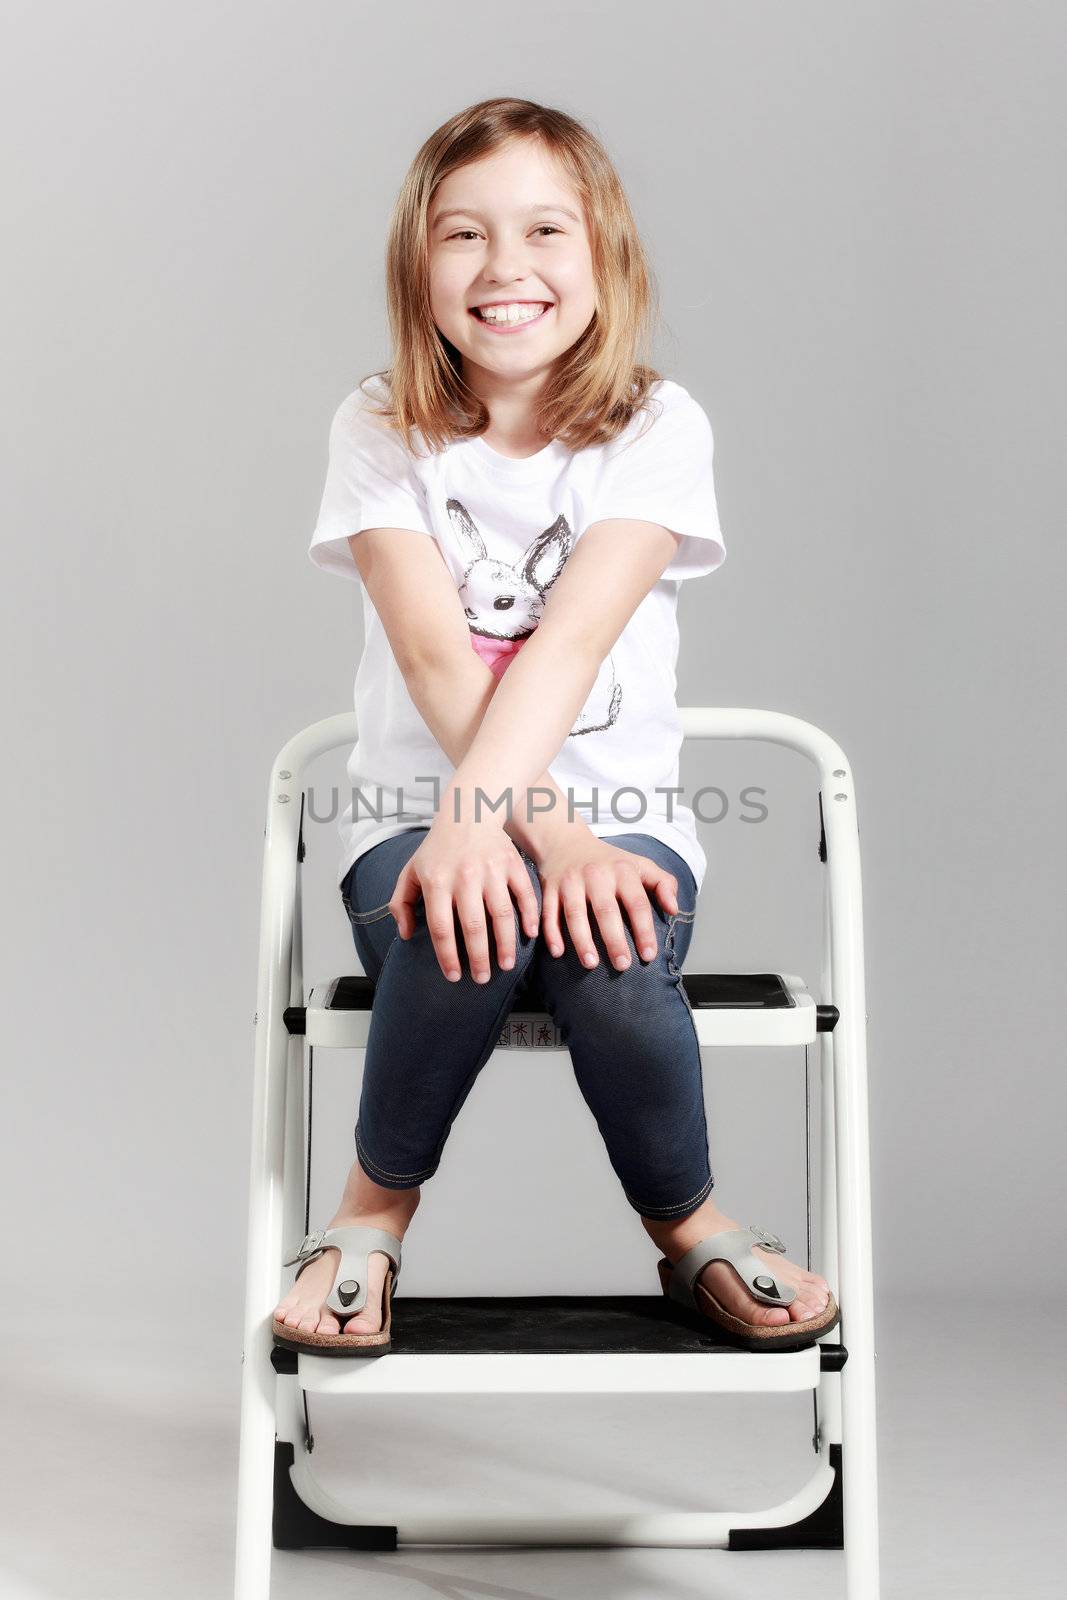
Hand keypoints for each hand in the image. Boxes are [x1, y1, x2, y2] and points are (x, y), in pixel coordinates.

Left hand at [389, 817, 540, 983]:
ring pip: (501, 915)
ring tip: (505, 966)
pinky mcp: (512, 864)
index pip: (442, 928)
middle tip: (482, 979)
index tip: (455, 976)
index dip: (448, 957)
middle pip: (473, 927)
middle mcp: (464, 877)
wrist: (468, 811)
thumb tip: (405, 934)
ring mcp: (491, 870)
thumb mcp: (411, 871)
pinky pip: (524, 894)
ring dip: (505, 944)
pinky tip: (530, 935)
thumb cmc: (437, 848)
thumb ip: (402, 903)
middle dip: (478, 958)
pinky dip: (530, 916)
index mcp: (437, 882)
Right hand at [536, 835, 679, 970]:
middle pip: (606, 910)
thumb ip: (663, 884)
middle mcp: (596, 875)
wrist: (566, 841)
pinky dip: (551, 933)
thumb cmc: (610, 862)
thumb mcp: (640, 865)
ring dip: (582, 941)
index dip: (644, 930)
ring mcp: (571, 881)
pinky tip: (557, 953)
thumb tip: (674, 910)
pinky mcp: (550, 888)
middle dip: (614, 940)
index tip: (649, 955)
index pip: (637, 903)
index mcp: (622, 871)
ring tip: (591, 965)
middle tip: (622, 966)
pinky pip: (549, 913)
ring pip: (575, 914)